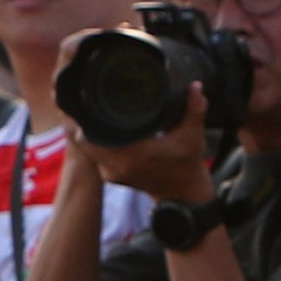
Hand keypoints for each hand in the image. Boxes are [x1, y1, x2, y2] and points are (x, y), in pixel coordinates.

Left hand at [89, 95, 219, 208]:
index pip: (97, 132)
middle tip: (88, 100)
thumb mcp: (193, 135)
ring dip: (87, 130)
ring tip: (90, 110)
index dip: (89, 115)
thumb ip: (194, 109)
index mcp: (136, 154)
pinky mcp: (110, 176)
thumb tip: (195, 86)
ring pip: (87, 147)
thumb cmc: (188, 164)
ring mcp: (112, 173)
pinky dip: (93, 141)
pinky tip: (97, 127)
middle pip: (86, 138)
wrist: (183, 194)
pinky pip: (93, 155)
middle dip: (85, 120)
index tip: (90, 98)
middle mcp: (119, 165)